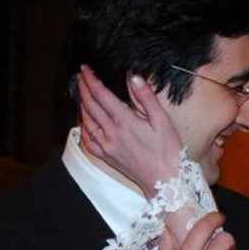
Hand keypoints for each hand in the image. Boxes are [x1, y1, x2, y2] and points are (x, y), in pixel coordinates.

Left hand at [78, 65, 183, 196]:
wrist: (165, 181)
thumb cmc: (168, 151)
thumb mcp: (162, 120)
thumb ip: (146, 97)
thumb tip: (133, 76)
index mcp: (124, 121)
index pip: (101, 95)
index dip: (91, 80)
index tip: (85, 69)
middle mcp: (111, 133)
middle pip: (90, 105)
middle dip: (83, 88)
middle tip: (81, 76)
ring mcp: (107, 146)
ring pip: (86, 121)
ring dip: (82, 105)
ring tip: (81, 94)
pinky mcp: (107, 157)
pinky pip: (88, 141)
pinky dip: (83, 128)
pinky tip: (84, 122)